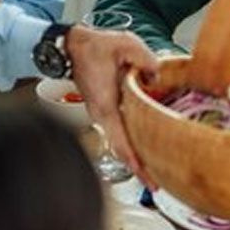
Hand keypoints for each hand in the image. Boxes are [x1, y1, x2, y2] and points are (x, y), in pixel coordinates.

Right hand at [65, 25, 158, 186]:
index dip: (135, 162)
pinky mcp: (104, 110)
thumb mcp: (125, 44)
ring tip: (153, 172)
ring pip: (119, 142)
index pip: (121, 140)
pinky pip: (118, 132)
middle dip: (138, 168)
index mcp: (106, 105)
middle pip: (121, 148)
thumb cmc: (94, 47)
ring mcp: (101, 114)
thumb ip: (145, 58)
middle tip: (155, 185)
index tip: (147, 178)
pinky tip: (144, 147)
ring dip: (135, 156)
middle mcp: (102, 115)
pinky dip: (130, 143)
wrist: (72, 46)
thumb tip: (157, 75)